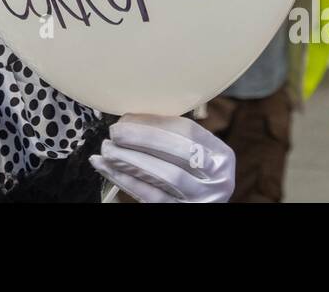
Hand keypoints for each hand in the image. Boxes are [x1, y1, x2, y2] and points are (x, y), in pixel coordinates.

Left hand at [89, 114, 234, 202]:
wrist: (197, 204)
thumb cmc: (192, 176)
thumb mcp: (195, 156)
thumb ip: (172, 137)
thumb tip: (129, 118)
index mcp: (221, 156)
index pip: (189, 131)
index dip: (156, 122)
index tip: (128, 117)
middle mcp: (217, 179)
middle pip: (179, 153)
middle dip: (143, 138)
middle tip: (115, 132)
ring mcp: (200, 198)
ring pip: (165, 176)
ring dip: (131, 160)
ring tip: (107, 150)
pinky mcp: (180, 211)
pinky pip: (151, 196)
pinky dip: (126, 180)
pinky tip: (108, 168)